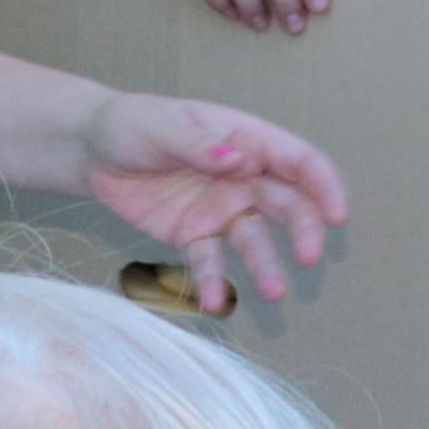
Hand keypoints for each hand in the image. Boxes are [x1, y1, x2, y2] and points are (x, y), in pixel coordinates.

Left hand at [79, 95, 349, 311]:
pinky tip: (212, 303)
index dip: (323, 185)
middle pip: (287, 204)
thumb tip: (239, 162)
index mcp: (245, 140)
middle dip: (305, 229)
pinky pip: (210, 261)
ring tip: (274, 293)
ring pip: (255, 240)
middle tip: (310, 257)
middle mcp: (243, 177)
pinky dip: (214, 282)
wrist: (90, 150)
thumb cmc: (131, 124)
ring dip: (266, 265)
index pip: (297, 161)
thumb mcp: (161, 127)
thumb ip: (199, 145)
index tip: (338, 215)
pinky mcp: (194, 235)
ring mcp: (221, 208)